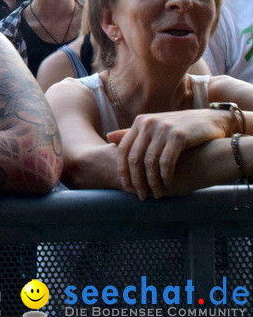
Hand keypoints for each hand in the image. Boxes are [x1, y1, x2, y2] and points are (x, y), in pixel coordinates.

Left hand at [107, 109, 228, 199]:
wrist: (209, 120)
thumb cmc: (179, 128)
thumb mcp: (154, 128)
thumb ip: (132, 133)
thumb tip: (108, 137)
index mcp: (139, 123)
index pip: (123, 150)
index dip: (123, 171)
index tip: (127, 187)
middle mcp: (148, 123)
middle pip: (135, 158)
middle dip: (137, 181)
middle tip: (142, 196)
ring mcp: (162, 129)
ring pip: (150, 162)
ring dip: (152, 182)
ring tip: (156, 194)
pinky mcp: (178, 135)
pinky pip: (166, 161)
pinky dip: (165, 175)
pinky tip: (168, 184)